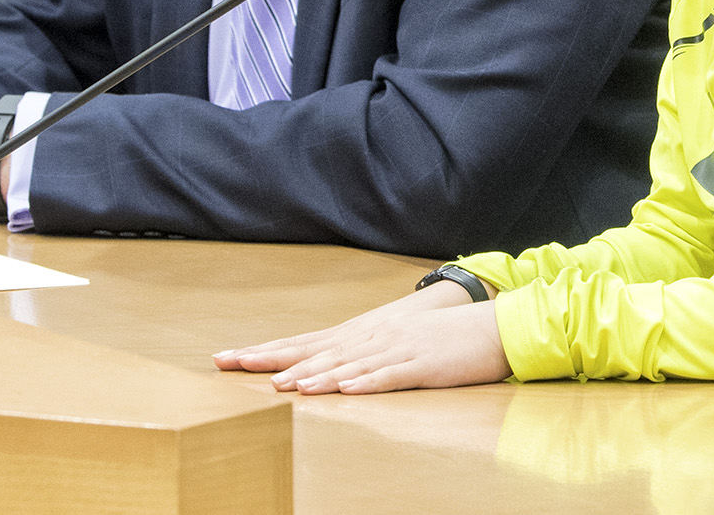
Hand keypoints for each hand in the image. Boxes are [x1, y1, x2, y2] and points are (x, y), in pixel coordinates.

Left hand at [213, 280, 509, 394]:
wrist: (486, 325)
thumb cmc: (438, 339)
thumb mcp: (392, 343)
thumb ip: (359, 355)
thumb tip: (325, 371)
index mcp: (359, 335)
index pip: (303, 343)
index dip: (265, 351)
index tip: (227, 357)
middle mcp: (369, 339)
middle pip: (314, 351)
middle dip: (272, 360)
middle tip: (232, 365)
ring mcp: (394, 350)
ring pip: (346, 365)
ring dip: (314, 376)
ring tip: (284, 386)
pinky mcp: (420, 365)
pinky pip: (390, 376)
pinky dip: (367, 382)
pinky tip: (346, 389)